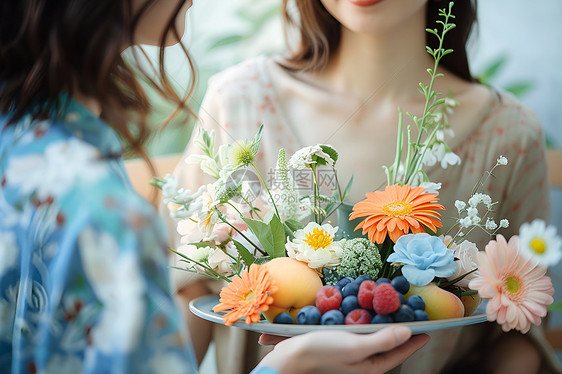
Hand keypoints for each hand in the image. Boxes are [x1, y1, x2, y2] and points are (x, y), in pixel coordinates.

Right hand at [256, 326, 428, 373]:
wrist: (289, 356)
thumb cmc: (321, 353)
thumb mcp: (354, 346)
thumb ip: (382, 340)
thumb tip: (407, 332)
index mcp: (370, 366)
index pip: (399, 352)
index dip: (414, 340)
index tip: (428, 329)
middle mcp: (362, 361)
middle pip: (387, 344)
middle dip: (399, 330)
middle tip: (410, 314)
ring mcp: (349, 353)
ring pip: (372, 336)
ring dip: (381, 322)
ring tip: (390, 309)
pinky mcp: (338, 344)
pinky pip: (356, 331)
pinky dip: (362, 320)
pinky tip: (361, 311)